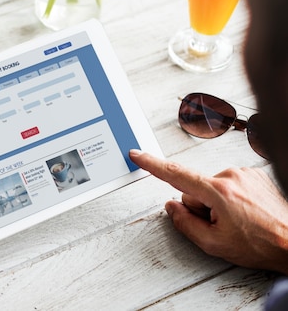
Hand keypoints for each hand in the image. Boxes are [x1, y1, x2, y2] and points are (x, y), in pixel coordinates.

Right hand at [129, 149, 287, 273]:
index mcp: (219, 192)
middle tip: (221, 225)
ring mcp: (245, 174)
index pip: (175, 174)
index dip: (152, 165)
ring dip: (218, 203)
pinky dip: (232, 198)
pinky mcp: (255, 175)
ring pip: (212, 187)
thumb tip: (172, 207)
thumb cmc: (263, 245)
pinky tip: (246, 214)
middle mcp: (232, 176)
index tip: (137, 155)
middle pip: (195, 189)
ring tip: (238, 222)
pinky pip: (229, 185)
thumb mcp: (215, 244)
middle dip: (201, 206)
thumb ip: (185, 224)